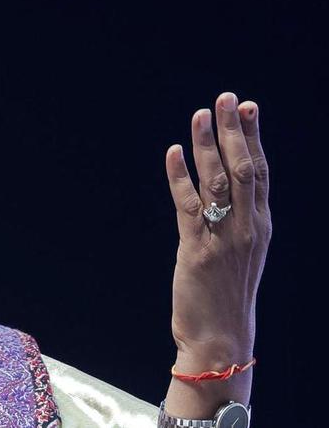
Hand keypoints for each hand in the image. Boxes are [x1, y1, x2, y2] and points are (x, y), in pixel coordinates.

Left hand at [163, 92, 270, 415]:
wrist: (221, 337)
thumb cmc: (226, 292)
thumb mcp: (240, 250)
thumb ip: (237, 218)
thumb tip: (223, 186)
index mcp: (260, 225)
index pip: (261, 171)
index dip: (253, 137)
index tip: (247, 107)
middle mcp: (248, 227)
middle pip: (244, 168)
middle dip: (234, 130)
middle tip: (225, 98)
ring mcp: (225, 238)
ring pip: (218, 181)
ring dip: (208, 144)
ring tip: (200, 114)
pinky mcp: (198, 250)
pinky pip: (189, 205)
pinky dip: (180, 176)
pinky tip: (174, 151)